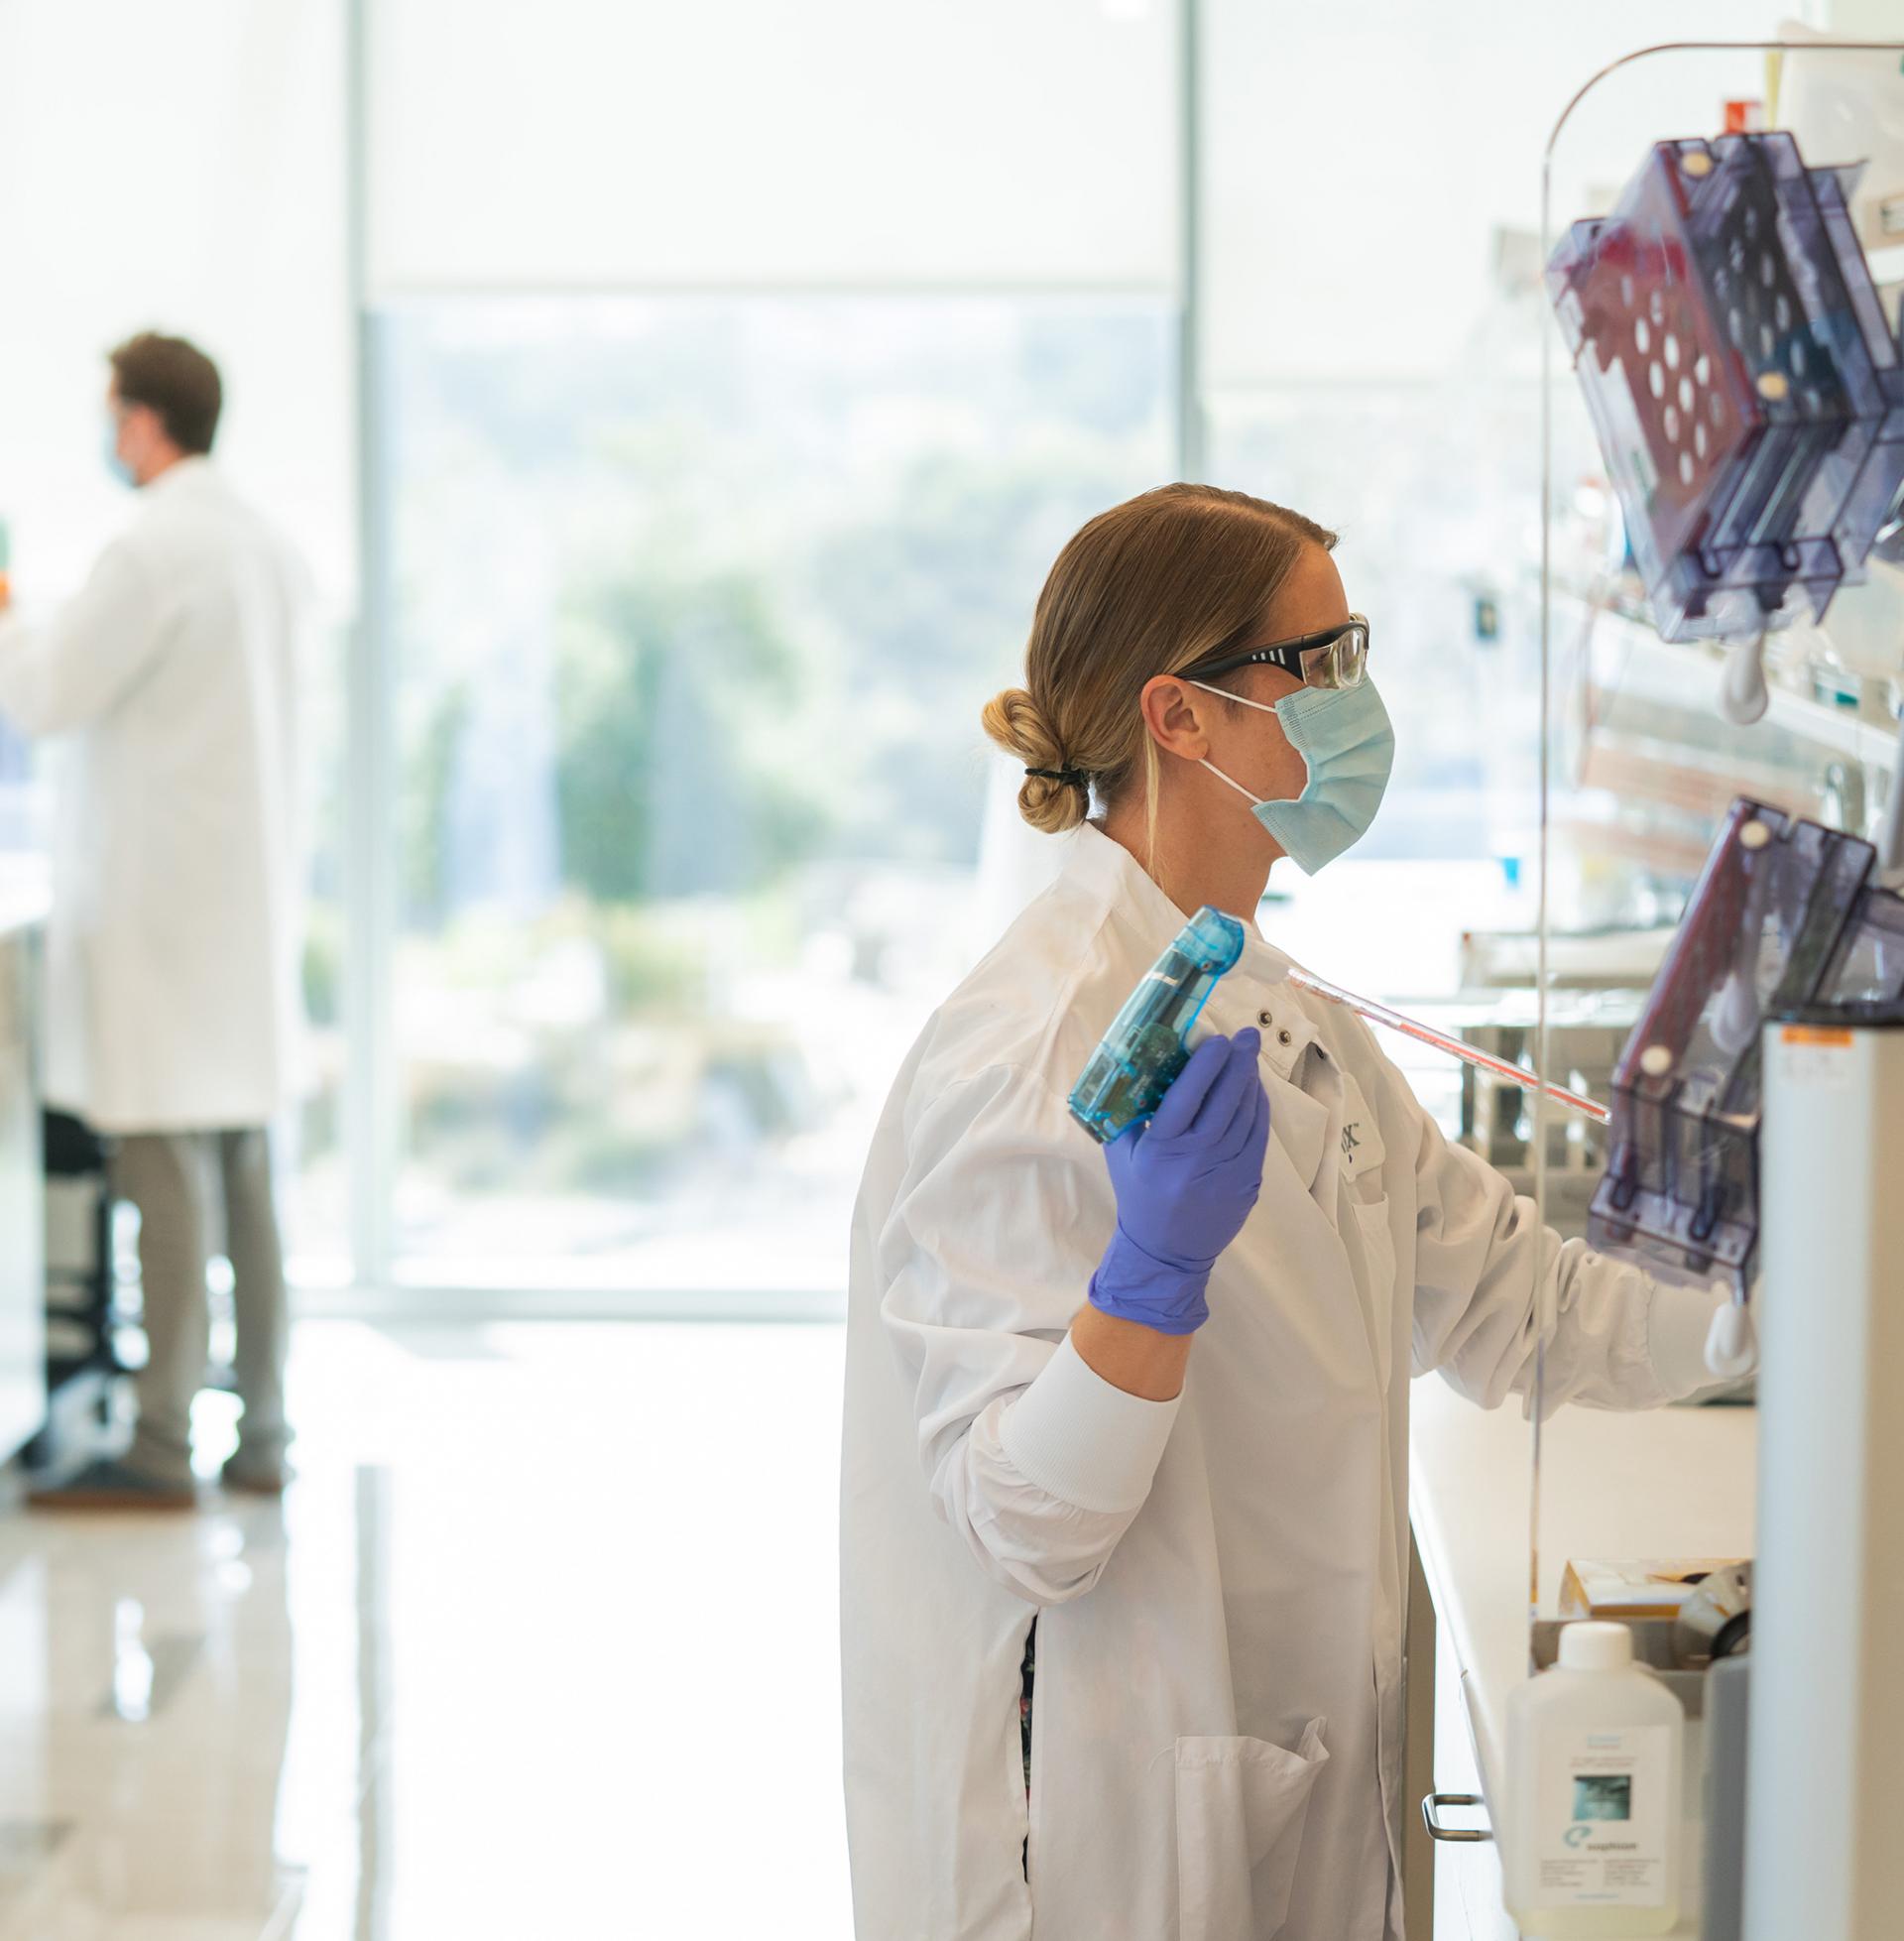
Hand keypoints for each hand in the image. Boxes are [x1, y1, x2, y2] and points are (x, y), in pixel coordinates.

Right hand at [1088, 1030, 1270, 1335]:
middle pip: (1225, 1100)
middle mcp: (1198, 1158)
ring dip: (1250, 1081)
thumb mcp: (1120, 1154)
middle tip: (1247, 1035)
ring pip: (1247, 1115)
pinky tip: (1255, 1090)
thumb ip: (1126, 1112)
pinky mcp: (1249, 1182)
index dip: (1204, 1065)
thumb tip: (1135, 1064)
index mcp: (1162, 1149)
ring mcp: (1229, 1171)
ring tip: (1249, 1056)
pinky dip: (1259, 1108)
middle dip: (1239, 1063)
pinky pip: (1259, 1136)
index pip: (1186, 1097)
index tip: (1216, 1039)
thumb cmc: (1139, 1194)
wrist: (1166, 1251)